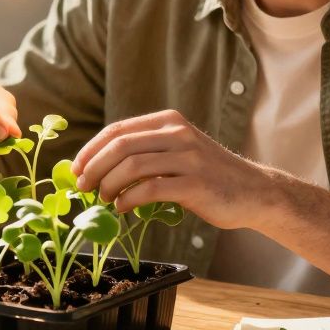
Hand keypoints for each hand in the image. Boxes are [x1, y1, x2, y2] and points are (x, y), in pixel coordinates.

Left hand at [71, 109, 276, 228]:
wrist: (253, 192)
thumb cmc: (208, 175)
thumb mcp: (177, 151)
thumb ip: (146, 152)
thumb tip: (99, 167)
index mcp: (169, 121)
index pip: (118, 130)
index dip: (91, 150)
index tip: (77, 168)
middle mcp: (178, 133)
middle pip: (120, 146)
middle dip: (94, 167)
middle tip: (83, 187)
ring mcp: (188, 157)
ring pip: (132, 165)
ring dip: (109, 184)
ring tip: (104, 199)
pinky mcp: (195, 183)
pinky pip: (151, 189)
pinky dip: (129, 199)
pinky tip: (123, 208)